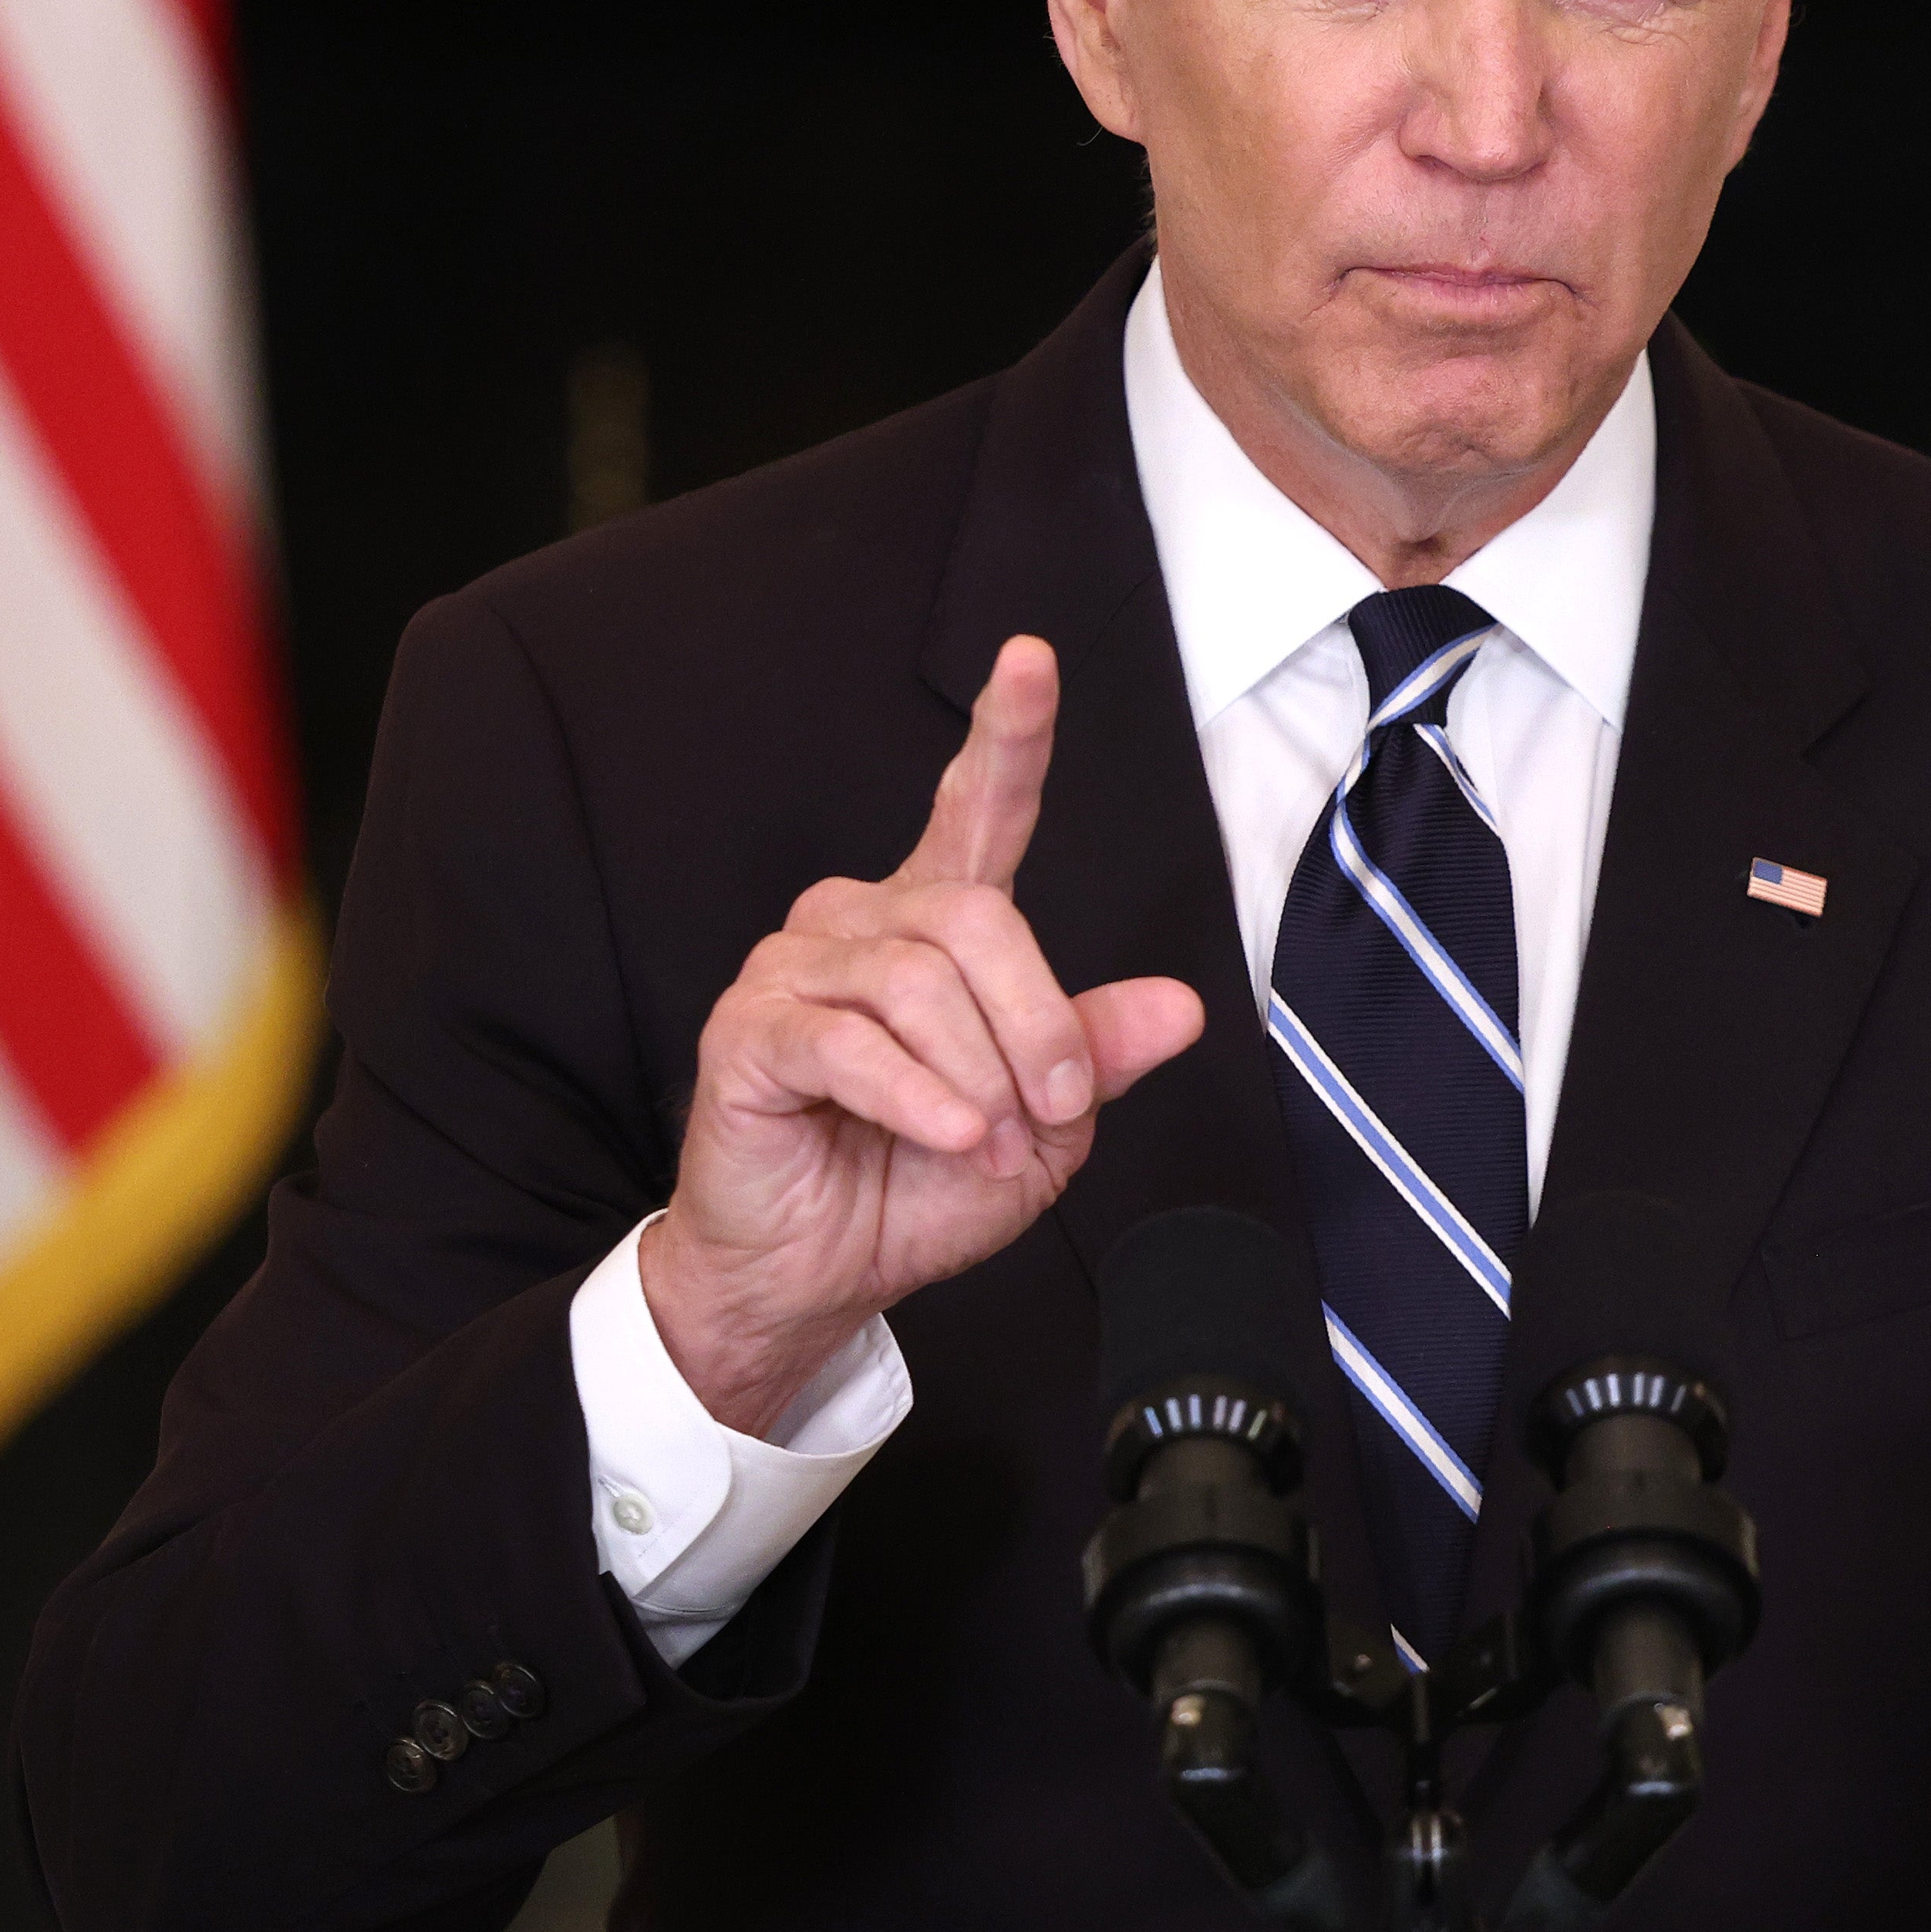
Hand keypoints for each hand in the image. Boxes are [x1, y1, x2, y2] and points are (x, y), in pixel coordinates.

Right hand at [638, 636, 1206, 1432]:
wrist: (818, 1272)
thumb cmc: (916, 1188)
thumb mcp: (1041, 1129)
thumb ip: (1095, 1057)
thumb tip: (1179, 1006)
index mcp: (935, 924)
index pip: (978, 809)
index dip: (1008, 734)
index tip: (1030, 659)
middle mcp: (861, 921)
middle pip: (977, 918)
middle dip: (1036, 1023)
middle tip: (1051, 1111)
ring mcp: (795, 967)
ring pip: (919, 981)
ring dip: (977, 1078)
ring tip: (984, 1143)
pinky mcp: (751, 1029)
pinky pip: (849, 1039)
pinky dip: (917, 1098)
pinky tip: (945, 1136)